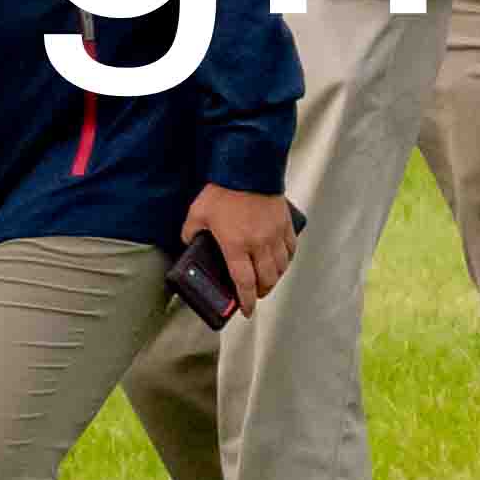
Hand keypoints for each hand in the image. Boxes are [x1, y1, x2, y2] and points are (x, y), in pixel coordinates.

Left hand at [185, 182, 295, 311]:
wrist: (247, 168)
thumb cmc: (222, 190)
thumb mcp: (197, 214)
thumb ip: (191, 233)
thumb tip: (189, 243)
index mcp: (236, 245)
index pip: (244, 282)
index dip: (245, 301)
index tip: (245, 311)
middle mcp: (258, 244)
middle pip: (266, 279)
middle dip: (261, 291)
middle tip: (254, 294)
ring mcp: (275, 235)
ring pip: (281, 267)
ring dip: (274, 278)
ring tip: (266, 280)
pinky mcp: (285, 224)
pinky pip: (291, 249)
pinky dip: (287, 260)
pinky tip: (280, 261)